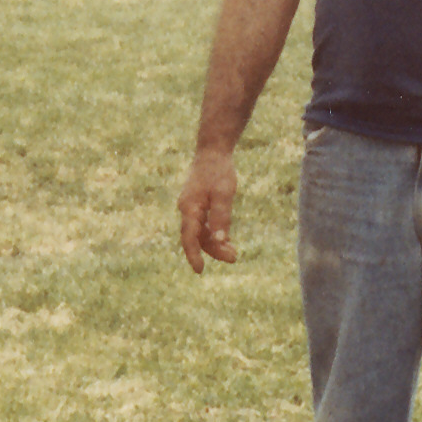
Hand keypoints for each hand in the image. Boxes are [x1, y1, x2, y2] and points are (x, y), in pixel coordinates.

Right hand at [178, 149, 239, 270]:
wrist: (212, 150)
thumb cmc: (218, 171)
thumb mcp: (223, 195)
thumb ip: (221, 218)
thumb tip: (219, 241)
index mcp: (189, 208)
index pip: (189, 238)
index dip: (193, 255)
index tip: (200, 270)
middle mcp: (187, 209)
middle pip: (197, 238)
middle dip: (213, 251)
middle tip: (234, 258)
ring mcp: (191, 207)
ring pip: (201, 232)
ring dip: (215, 244)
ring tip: (234, 252)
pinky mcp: (197, 204)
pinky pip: (203, 225)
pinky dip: (214, 233)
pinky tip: (227, 240)